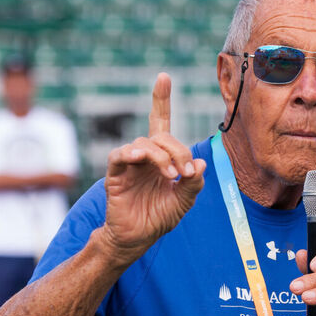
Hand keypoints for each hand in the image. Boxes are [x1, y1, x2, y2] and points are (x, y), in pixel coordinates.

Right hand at [98, 73, 205, 261]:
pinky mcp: (115, 174)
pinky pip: (120, 155)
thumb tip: (200, 163)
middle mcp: (144, 156)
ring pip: (144, 143)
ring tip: (170, 176)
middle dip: (178, 150)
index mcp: (161, 157)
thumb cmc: (159, 218)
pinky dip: (131, 153)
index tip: (164, 77)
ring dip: (161, 157)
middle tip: (186, 172)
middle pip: (161, 135)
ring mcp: (129, 164)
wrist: (137, 238)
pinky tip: (140, 158)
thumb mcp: (184, 201)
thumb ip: (194, 183)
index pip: (160, 122)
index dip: (161, 100)